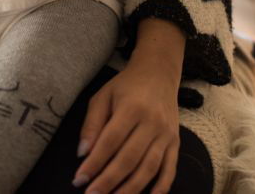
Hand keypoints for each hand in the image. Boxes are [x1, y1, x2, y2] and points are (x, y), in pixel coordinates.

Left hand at [72, 54, 180, 193]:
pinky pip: (169, 169)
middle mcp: (152, 122)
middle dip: (108, 181)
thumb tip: (83, 153)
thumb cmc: (126, 86)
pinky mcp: (175, 142)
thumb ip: (91, 124)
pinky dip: (160, 188)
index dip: (94, 163)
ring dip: (130, 189)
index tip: (79, 180)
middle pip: (129, 158)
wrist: (159, 73)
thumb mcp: (103, 96)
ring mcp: (166, 134)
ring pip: (149, 168)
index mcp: (132, 108)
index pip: (110, 141)